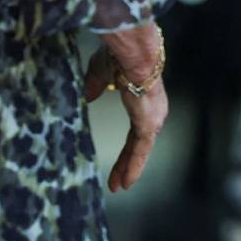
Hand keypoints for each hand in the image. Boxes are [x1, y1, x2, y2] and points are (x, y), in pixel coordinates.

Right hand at [85, 23, 168, 191]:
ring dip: (129, 167)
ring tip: (118, 186)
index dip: (125, 148)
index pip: (134, 131)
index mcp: (143, 100)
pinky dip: (135, 165)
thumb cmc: (118, 58)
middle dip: (126, 162)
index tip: (118, 161)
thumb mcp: (100, 75)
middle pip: (138, 143)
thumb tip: (88, 96)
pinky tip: (126, 181)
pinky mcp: (149, 124)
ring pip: (140, 149)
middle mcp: (152, 111)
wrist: (130, 54)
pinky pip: (142, 149)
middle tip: (116, 181)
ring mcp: (153, 118)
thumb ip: (95, 86)